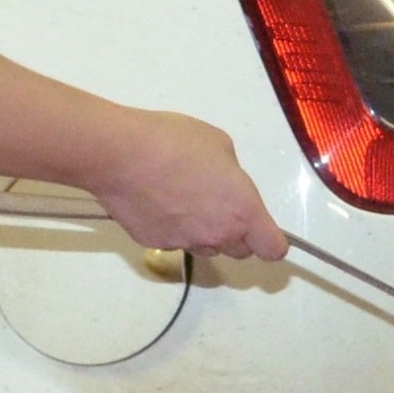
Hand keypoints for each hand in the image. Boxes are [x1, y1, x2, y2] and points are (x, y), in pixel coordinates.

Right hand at [96, 109, 289, 263]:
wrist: (121, 154)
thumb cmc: (176, 141)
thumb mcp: (220, 145)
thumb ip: (232, 175)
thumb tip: (225, 187)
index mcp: (242, 210)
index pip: (272, 249)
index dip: (271, 242)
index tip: (263, 231)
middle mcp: (217, 234)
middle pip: (239, 251)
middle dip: (236, 234)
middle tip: (219, 204)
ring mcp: (185, 242)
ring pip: (205, 247)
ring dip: (204, 232)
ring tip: (183, 199)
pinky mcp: (155, 243)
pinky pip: (174, 240)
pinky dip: (171, 227)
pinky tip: (156, 201)